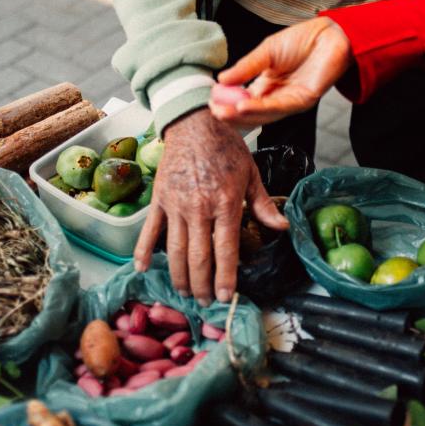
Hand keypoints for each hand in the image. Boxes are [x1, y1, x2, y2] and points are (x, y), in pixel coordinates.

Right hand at [134, 108, 287, 303]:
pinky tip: (142, 270)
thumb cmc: (226, 148)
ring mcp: (175, 204)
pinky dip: (143, 251)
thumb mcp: (251, 173)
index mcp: (225, 202)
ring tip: (184, 293)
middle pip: (198, 257)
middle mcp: (199, 207)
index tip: (225, 297)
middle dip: (202, 285)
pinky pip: (149, 230)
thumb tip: (282, 228)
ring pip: (175, 250)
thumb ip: (263, 205)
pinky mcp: (159, 199)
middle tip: (204, 303)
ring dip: (179, 276)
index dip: (225, 277)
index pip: (225, 250)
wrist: (194, 122)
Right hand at [210, 17, 352, 127]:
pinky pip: (278, 108)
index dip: (228, 103)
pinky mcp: (303, 100)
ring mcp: (290, 101)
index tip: (211, 102)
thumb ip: (246, 67)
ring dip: (242, 115)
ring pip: (263, 114)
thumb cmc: (302, 40)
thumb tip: (221, 80)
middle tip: (214, 112)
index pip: (243, 101)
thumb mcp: (266, 51)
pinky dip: (259, 108)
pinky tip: (242, 106)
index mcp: (266, 85)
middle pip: (252, 113)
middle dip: (232, 115)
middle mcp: (277, 97)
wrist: (330, 34)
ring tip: (223, 112)